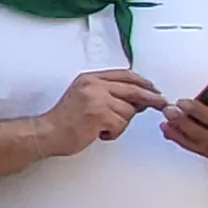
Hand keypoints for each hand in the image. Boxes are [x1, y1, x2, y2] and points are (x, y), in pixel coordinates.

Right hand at [39, 69, 164, 148]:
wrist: (47, 133)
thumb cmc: (64, 120)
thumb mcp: (85, 97)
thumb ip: (108, 93)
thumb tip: (137, 99)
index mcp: (90, 78)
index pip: (125, 74)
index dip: (143, 82)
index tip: (153, 89)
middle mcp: (93, 85)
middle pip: (133, 89)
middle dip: (150, 98)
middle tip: (161, 103)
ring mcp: (96, 99)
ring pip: (128, 110)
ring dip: (121, 123)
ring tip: (103, 127)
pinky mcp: (99, 114)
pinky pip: (121, 124)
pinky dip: (114, 132)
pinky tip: (100, 133)